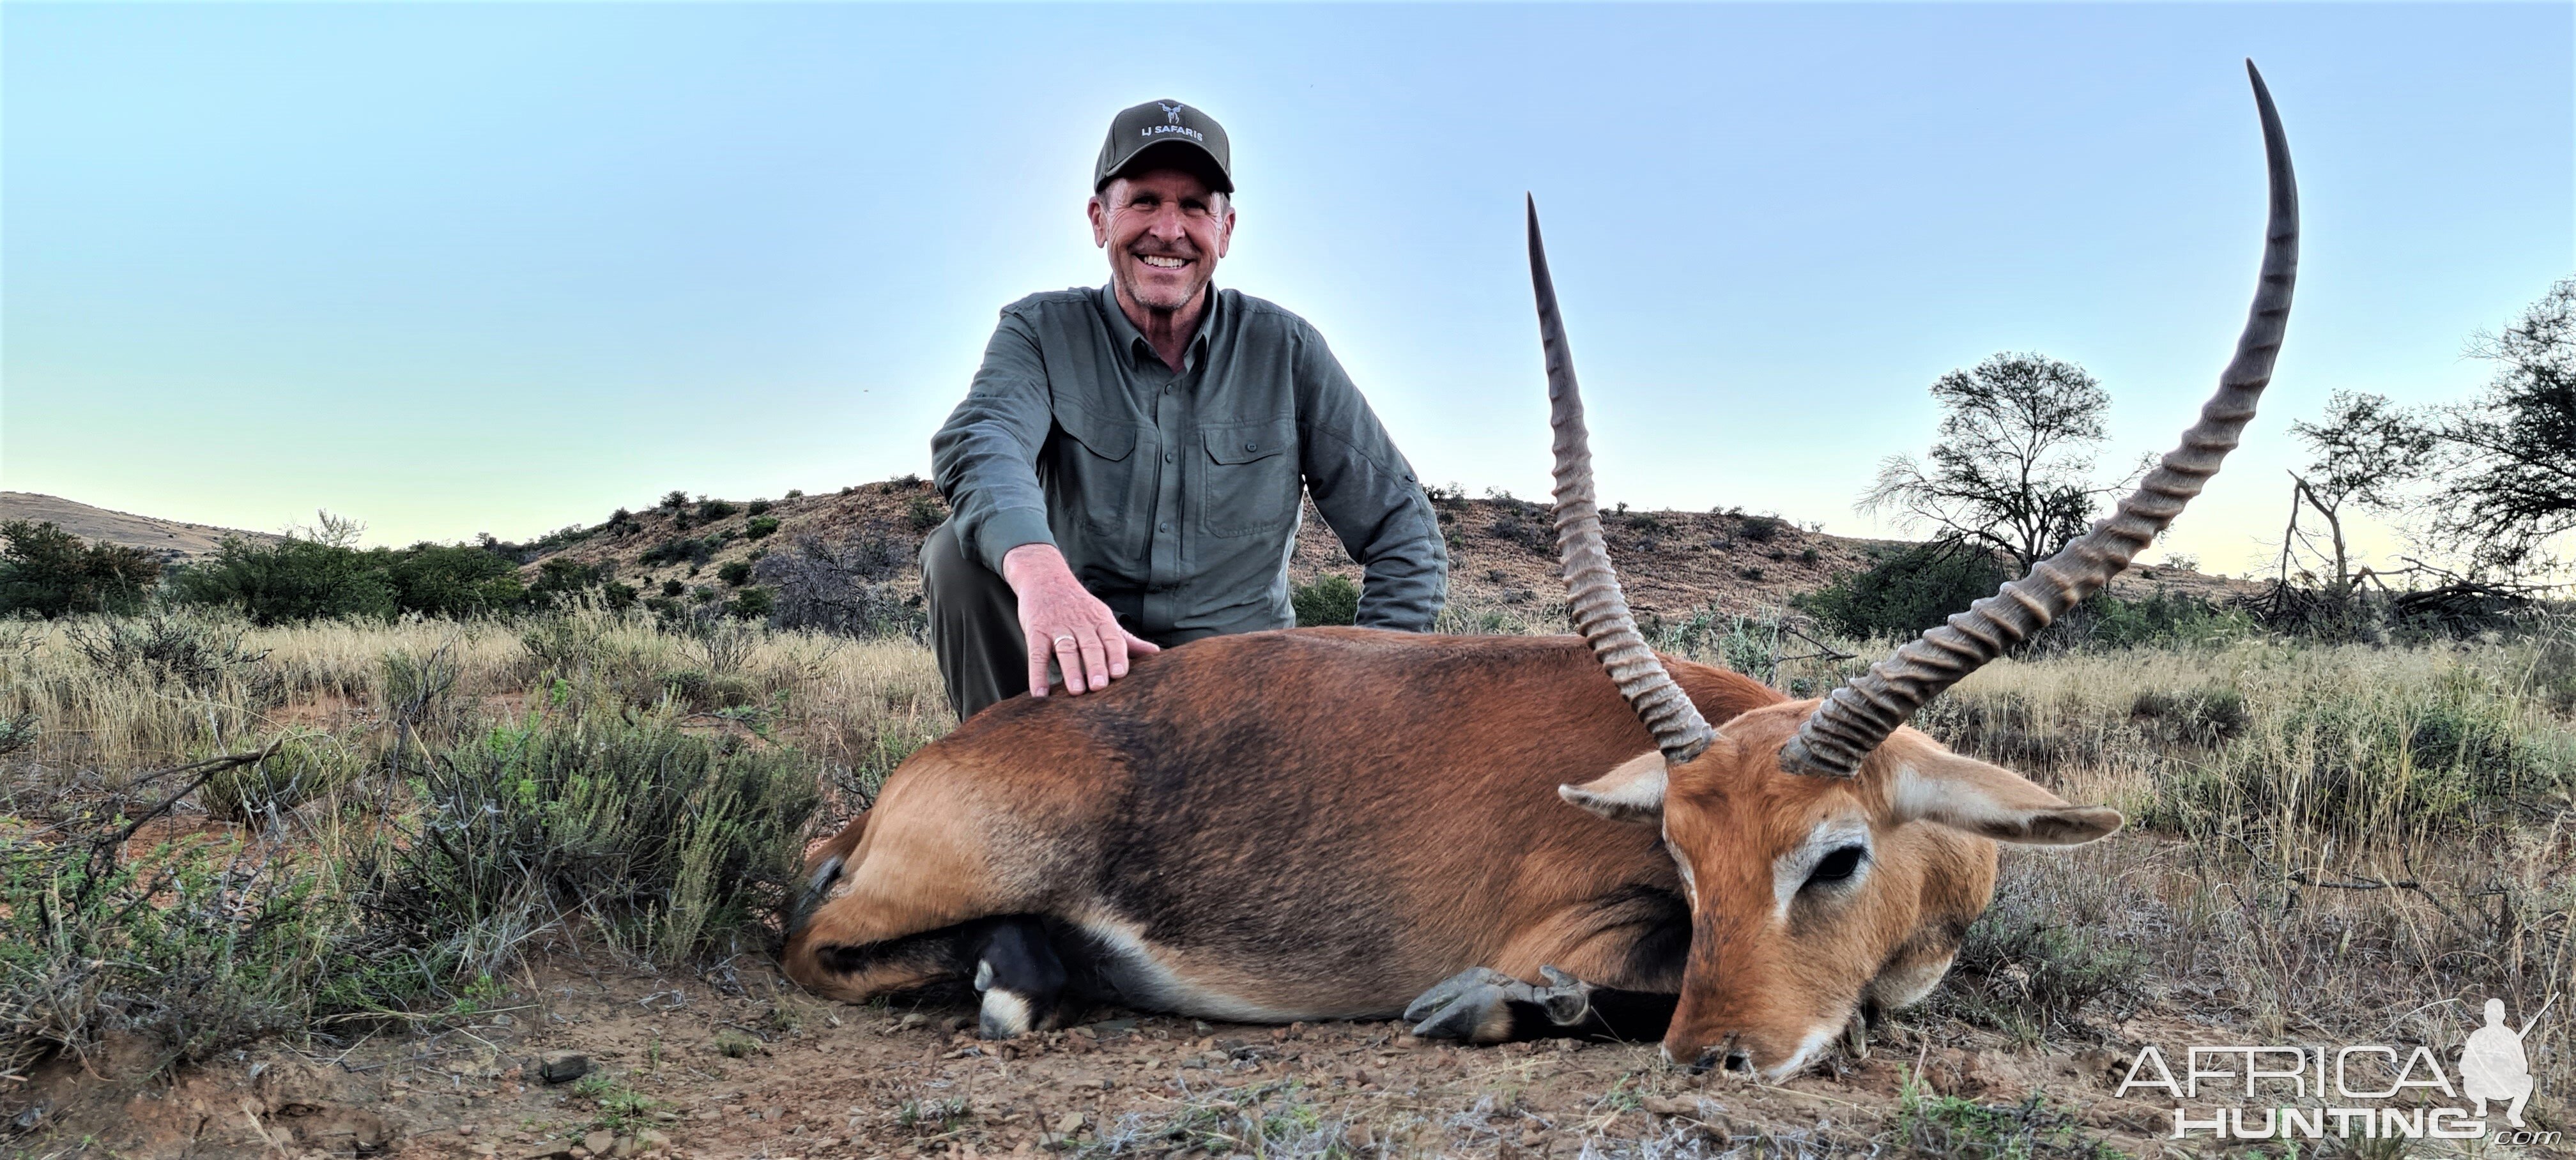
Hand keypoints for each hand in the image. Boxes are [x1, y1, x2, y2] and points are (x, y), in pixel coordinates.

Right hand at [1000, 544, 1160, 698]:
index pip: (1112, 638)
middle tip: (1100, 686)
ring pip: (1066, 649)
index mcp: (1101, 621)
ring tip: (1076, 691)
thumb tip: (1156, 653)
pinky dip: (1037, 674)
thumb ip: (1126, 639)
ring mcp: (1057, 627)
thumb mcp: (1103, 618)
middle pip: (1090, 645)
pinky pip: (1037, 654)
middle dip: (1096, 665)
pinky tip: (1040, 694)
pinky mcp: (1036, 631)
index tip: (1120, 674)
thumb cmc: (1079, 606)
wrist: (1044, 577)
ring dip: (1071, 670)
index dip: (1116, 655)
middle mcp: (1081, 623)